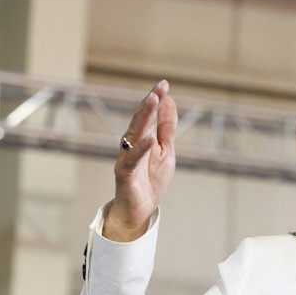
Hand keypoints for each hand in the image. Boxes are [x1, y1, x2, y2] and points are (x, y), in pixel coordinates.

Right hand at [104, 80, 177, 241]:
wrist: (140, 211)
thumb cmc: (150, 180)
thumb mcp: (166, 152)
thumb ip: (167, 129)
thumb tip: (170, 102)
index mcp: (142, 139)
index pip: (148, 115)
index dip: (156, 100)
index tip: (164, 84)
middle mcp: (131, 145)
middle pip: (139, 120)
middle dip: (149, 103)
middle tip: (158, 88)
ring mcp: (127, 158)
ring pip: (133, 134)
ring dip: (143, 117)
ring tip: (153, 101)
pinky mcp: (125, 174)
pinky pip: (131, 159)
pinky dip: (141, 149)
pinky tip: (150, 139)